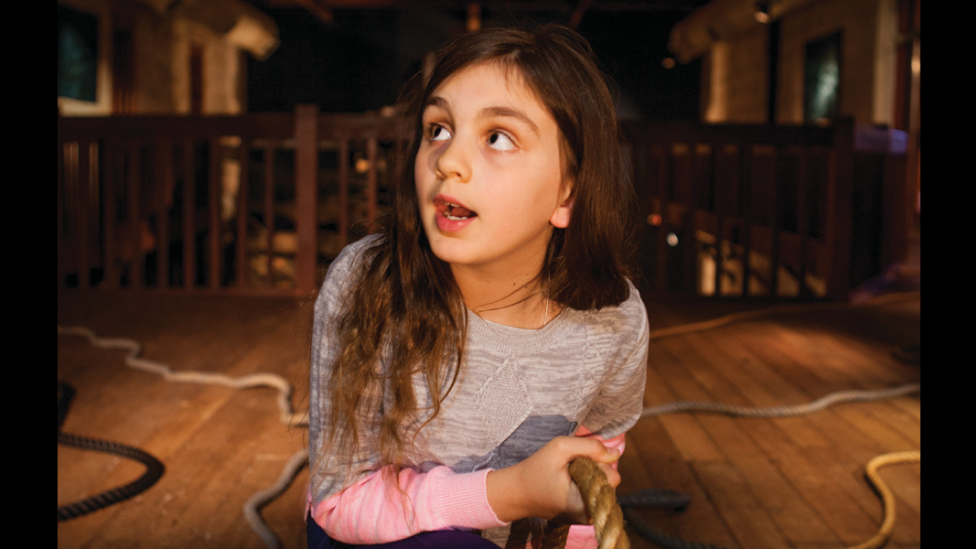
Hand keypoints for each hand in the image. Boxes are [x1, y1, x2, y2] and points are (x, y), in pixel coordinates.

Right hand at [486, 436, 620, 523]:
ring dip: (589, 476)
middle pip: (609, 484)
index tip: (574, 463)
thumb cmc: (536, 469)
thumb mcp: (560, 448)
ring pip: (602, 488)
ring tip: (568, 475)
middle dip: (594, 470)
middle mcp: (589, 517)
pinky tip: (568, 482)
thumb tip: (615, 453)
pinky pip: (594, 493)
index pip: (612, 478)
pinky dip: (585, 484)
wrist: (516, 492)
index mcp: (585, 505)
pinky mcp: (581, 516)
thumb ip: (590, 447)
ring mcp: (586, 519)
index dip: (596, 463)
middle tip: (569, 468)